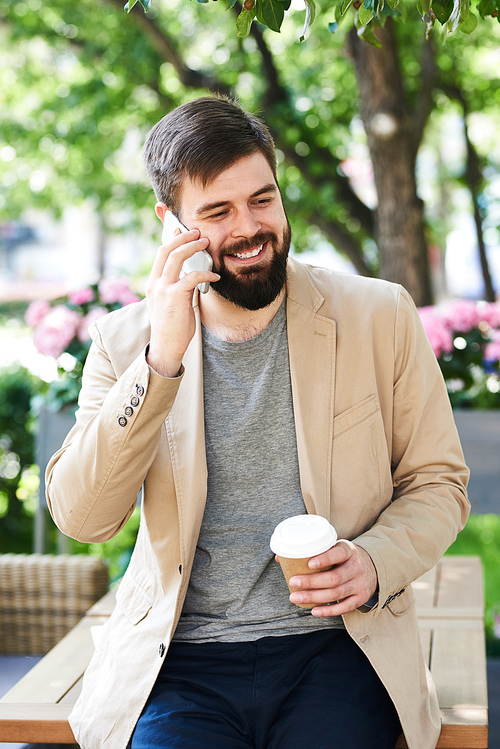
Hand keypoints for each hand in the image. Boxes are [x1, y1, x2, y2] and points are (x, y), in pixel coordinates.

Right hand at [146, 228, 219, 377]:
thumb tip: (193, 275)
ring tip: (207, 243)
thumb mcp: (173, 303)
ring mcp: (163, 289)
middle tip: (199, 232)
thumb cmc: (173, 327)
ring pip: (176, 257)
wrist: (167, 347)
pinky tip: (215, 276)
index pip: (161, 254)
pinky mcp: (174, 296)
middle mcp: (155, 283)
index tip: (182, 230)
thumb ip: (180, 287)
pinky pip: (192, 277)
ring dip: (193, 247)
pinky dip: (206, 273)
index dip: (172, 239)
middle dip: (183, 237)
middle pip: (167, 249)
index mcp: (153, 283)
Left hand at [287, 540, 377, 616]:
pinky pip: (344, 608)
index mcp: (349, 551)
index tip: (308, 563)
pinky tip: (313, 610)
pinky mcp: (360, 598)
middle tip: (292, 582)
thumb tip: (280, 557)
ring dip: (314, 597)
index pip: (338, 554)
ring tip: (295, 597)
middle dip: (311, 582)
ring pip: (336, 594)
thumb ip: (313, 551)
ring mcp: (360, 584)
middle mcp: (356, 567)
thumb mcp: (335, 547)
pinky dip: (328, 611)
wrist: (373, 567)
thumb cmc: (345, 556)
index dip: (324, 559)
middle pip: (334, 578)